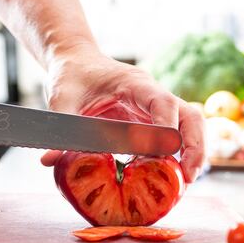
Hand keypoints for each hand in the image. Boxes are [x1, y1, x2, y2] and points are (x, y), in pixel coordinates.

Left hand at [39, 45, 204, 182]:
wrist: (76, 61)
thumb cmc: (71, 76)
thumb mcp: (61, 100)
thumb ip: (60, 129)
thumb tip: (49, 161)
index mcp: (134, 84)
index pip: (162, 103)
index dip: (167, 129)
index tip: (166, 154)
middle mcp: (152, 94)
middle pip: (190, 115)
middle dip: (195, 145)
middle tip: (188, 177)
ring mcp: (155, 107)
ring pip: (190, 124)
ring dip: (194, 151)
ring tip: (186, 181)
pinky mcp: (152, 119)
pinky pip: (175, 134)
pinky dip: (178, 154)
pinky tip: (168, 176)